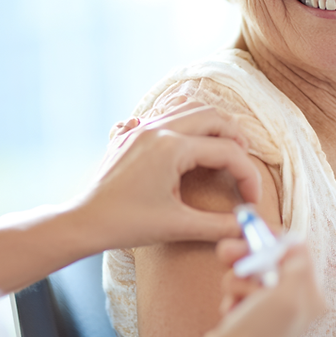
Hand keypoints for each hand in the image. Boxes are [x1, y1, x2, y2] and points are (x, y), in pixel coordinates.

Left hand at [79, 99, 260, 251]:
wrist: (84, 222)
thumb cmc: (126, 224)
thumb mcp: (178, 226)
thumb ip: (219, 225)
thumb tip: (248, 228)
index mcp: (172, 148)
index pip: (227, 151)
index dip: (248, 176)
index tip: (252, 201)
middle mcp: (158, 129)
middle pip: (214, 117)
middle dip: (237, 139)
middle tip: (244, 166)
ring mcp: (143, 127)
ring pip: (191, 107)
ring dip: (215, 126)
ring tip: (226, 150)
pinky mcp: (132, 133)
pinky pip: (168, 112)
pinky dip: (190, 121)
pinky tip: (193, 142)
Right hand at [208, 239, 324, 336]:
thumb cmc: (260, 332)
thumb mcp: (286, 295)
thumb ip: (296, 264)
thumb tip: (296, 244)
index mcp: (311, 296)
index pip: (298, 251)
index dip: (274, 238)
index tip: (251, 230)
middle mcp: (296, 300)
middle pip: (272, 260)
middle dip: (248, 255)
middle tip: (225, 252)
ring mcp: (273, 308)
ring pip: (252, 273)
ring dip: (237, 280)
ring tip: (234, 297)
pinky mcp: (251, 314)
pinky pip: (239, 290)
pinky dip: (232, 296)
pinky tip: (230, 311)